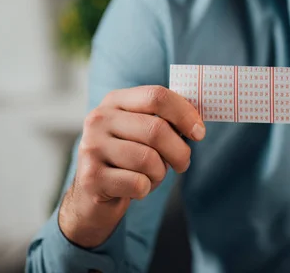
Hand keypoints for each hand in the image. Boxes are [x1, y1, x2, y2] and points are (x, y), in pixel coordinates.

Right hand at [59, 85, 204, 247]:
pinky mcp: (90, 177)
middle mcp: (99, 119)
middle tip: (183, 163)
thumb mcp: (144, 132)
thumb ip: (167, 120)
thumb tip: (198, 122)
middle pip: (156, 129)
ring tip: (151, 176)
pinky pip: (138, 183)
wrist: (93, 194)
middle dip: (179, 151)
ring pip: (148, 159)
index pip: (157, 96)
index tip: (199, 133)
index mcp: (115, 101)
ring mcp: (91, 147)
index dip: (185, 114)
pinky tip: (135, 188)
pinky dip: (146, 189)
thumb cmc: (129, 158)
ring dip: (160, 173)